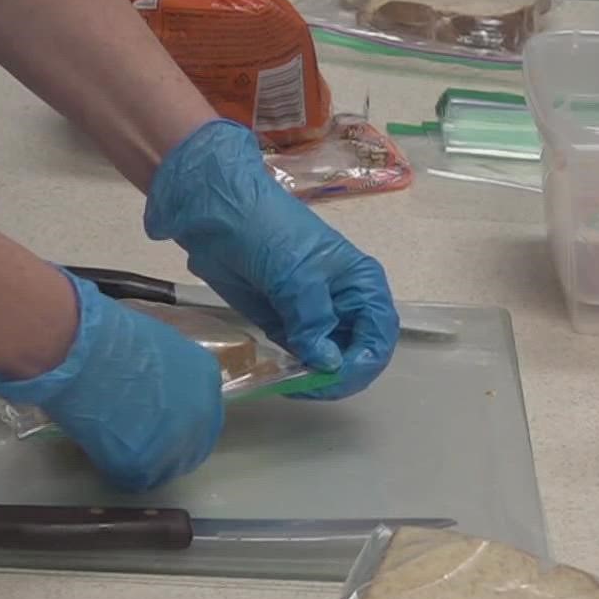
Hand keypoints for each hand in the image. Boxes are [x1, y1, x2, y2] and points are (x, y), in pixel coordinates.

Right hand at [0, 272, 223, 490]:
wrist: (83, 350)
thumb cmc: (110, 337)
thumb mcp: (154, 346)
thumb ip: (164, 372)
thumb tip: (151, 387)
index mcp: (205, 377)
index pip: (203, 413)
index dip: (178, 422)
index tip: (157, 425)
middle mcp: (202, 413)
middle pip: (192, 446)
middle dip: (166, 449)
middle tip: (136, 445)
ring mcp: (177, 442)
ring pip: (165, 468)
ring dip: (142, 462)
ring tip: (114, 447)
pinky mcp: (145, 464)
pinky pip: (134, 478)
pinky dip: (115, 470)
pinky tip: (99, 453)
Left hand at [144, 119, 397, 399]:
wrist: (219, 214)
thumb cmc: (269, 232)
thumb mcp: (297, 273)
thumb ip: (314, 320)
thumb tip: (327, 364)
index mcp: (361, 284)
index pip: (379, 335)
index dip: (364, 362)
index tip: (333, 376)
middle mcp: (346, 304)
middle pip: (358, 354)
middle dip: (339, 375)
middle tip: (306, 384)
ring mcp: (316, 316)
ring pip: (330, 362)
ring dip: (314, 377)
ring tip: (290, 379)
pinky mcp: (287, 324)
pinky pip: (300, 358)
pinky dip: (293, 371)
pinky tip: (279, 374)